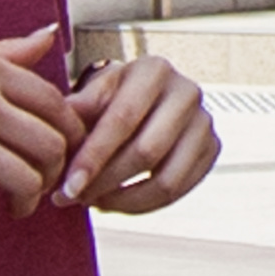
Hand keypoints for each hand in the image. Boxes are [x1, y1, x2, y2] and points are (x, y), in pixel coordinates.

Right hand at [0, 34, 78, 220]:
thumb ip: (2, 53)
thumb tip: (48, 38)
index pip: (58, 105)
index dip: (69, 134)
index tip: (61, 151)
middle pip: (52, 146)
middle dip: (54, 172)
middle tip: (43, 186)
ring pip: (26, 180)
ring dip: (27, 200)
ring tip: (16, 206)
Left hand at [54, 53, 220, 214]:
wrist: (142, 98)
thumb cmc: (109, 97)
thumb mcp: (89, 93)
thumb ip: (75, 111)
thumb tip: (62, 133)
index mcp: (155, 70)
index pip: (123, 119)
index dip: (93, 157)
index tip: (67, 187)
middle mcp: (187, 92)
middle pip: (147, 151)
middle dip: (106, 182)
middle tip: (74, 198)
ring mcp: (204, 121)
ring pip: (168, 179)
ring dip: (125, 200)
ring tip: (94, 202)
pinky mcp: (212, 148)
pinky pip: (180, 190)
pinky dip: (144, 205)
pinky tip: (115, 201)